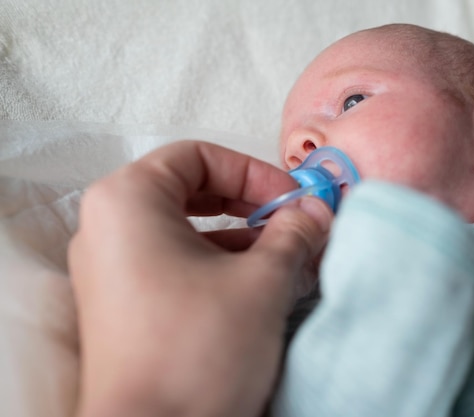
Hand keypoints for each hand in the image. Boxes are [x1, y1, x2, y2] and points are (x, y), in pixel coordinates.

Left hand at [68, 140, 331, 416]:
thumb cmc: (198, 350)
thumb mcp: (262, 281)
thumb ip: (294, 233)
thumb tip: (316, 211)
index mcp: (128, 200)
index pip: (198, 156)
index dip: (254, 172)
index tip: (292, 200)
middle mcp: (107, 227)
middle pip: (190, 189)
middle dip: (249, 203)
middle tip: (290, 221)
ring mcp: (110, 268)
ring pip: (185, 229)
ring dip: (240, 237)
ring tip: (286, 256)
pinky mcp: (122, 303)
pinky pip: (173, 262)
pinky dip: (217, 263)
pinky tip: (257, 284)